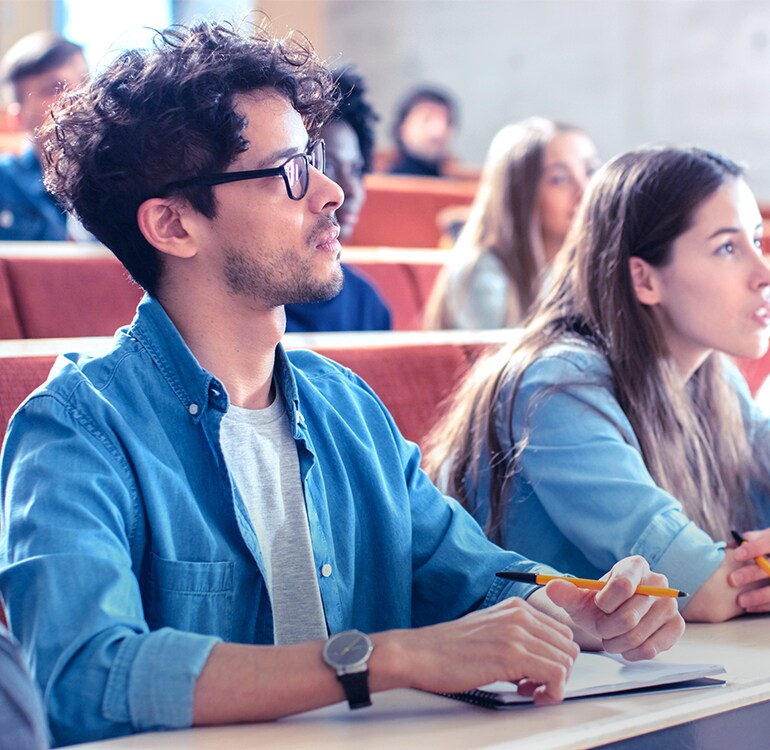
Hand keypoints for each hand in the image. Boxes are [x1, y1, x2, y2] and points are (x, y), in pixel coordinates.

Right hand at [376, 597, 578, 703]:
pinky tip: (528, 694)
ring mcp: (516, 633)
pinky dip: (550, 693)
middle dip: (558, 672)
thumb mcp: (488, 630)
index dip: (555, 658)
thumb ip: (515, 636)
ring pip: (565, 662)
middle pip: (568, 647)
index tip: (537, 673)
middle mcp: (519, 615)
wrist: (419, 654)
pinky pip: (556, 676)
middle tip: (533, 685)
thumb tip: (540, 658)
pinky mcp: (512, 655)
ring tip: (527, 690)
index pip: (561, 633)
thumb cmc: (448, 649)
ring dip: (553, 684)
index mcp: (515, 607)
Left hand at [540, 556, 684, 659]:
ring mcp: (670, 604)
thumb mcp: (579, 597)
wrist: (613, 618)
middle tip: (601, 627)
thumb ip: (565, 592)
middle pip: (628, 616)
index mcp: (634, 566)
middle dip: (606, 628)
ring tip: (611, 636)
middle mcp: (658, 581)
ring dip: (616, 642)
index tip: (598, 605)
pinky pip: (652, 648)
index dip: (604, 602)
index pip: (622, 585)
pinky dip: (632, 653)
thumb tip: (551, 586)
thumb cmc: (598, 605)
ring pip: (637, 635)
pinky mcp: (677, 626)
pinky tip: (625, 646)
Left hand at [728, 528, 769, 612]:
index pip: (768, 543)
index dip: (753, 549)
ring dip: (759, 596)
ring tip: (740, 601)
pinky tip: (749, 607)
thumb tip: (730, 544)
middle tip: (732, 580)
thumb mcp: (768, 538)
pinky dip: (764, 606)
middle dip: (752, 574)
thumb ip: (752, 539)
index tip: (736, 555)